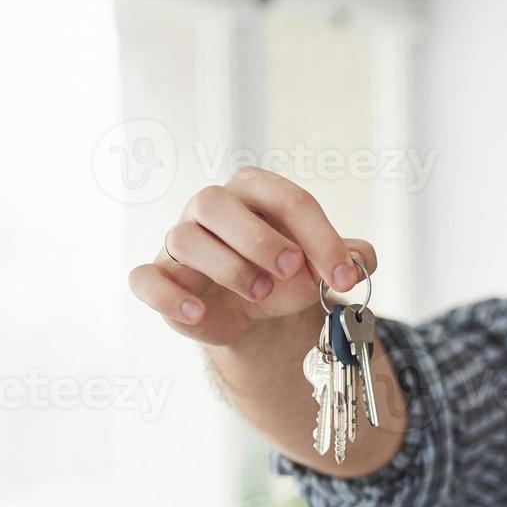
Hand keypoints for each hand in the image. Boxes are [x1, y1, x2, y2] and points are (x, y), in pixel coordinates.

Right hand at [127, 167, 376, 346]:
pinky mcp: (160, 278)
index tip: (344, 278)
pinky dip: (168, 295)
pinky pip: (145, 278)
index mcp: (255, 193)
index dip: (320, 238)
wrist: (253, 314)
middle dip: (259, 239)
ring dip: (227, 267)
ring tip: (259, 292)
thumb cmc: (286, 275)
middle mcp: (211, 208)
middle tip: (292, 270)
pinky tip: (199, 312)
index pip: (285, 199)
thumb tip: (361, 259)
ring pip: (184, 239)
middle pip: (216, 202)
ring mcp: (179, 241)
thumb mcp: (322, 266)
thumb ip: (350, 258)